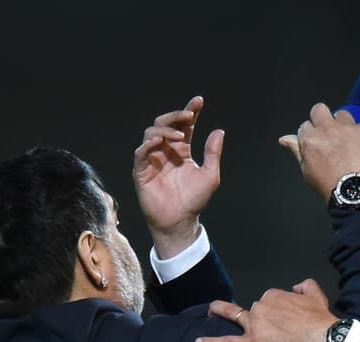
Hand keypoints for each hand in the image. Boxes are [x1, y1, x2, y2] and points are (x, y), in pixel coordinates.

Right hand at [133, 95, 224, 258]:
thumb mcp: (210, 175)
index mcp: (181, 150)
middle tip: (188, 115)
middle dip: (175, 116)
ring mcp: (152, 160)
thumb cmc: (194, 200)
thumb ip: (212, 154)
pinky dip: (147, 145)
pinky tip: (158, 142)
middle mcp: (166, 151)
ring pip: (151, 133)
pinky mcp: (141, 171)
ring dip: (164, 130)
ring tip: (178, 135)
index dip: (190, 111)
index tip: (199, 101)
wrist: (180, 221)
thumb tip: (219, 131)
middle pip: (165, 123)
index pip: (184, 125)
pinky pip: (140, 153)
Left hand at [195, 279, 337, 341]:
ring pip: (236, 316)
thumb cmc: (319, 317)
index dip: (275, 309)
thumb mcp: (315, 293)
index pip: (268, 300)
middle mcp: (260, 306)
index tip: (283, 318)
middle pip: (254, 309)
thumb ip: (304, 285)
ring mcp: (254, 324)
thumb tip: (296, 287)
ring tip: (216, 317)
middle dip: (260, 317)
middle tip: (275, 330)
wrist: (321, 336)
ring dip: (227, 316)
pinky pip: (228, 341)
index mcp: (274, 295)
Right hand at [278, 104, 359, 200]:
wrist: (356, 192)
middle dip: (321, 118)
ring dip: (341, 123)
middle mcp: (327, 129)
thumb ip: (296, 150)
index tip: (315, 142)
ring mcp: (347, 128)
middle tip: (327, 133)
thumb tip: (284, 139)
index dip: (310, 134)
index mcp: (310, 139)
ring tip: (345, 139)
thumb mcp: (307, 170)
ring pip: (341, 114)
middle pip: (320, 109)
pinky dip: (358, 134)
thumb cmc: (328, 185)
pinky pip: (359, 126)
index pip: (305, 126)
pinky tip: (359, 148)